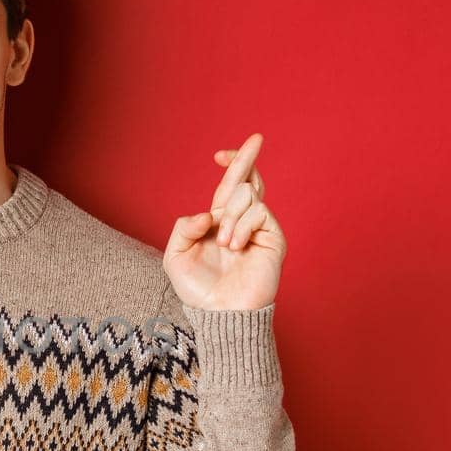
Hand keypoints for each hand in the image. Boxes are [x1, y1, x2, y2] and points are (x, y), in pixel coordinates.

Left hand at [162, 133, 286, 310]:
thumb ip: (183, 228)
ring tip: (225, 245)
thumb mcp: (176, 256)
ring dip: (230, 217)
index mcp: (219, 221)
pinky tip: (236, 246)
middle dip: (247, 156)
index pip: (228, 186)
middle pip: (248, 179)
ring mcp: (259, 228)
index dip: (230, 166)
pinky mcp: (274, 237)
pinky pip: (258, 211)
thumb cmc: (199, 289)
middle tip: (256, 137)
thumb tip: (208, 213)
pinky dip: (241, 227)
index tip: (220, 154)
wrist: (221, 313)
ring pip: (247, 195)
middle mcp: (241, 221)